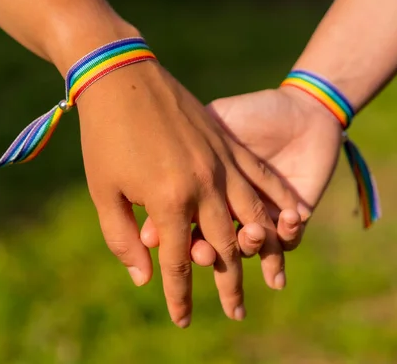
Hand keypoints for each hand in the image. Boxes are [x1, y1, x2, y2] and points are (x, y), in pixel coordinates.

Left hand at [78, 63, 299, 326]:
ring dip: (264, 252)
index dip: (180, 296)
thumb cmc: (104, 136)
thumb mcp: (104, 191)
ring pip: (252, 218)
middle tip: (236, 314)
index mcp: (168, 202)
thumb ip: (123, 239)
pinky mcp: (230, 145)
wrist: (122, 75)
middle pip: (224, 248)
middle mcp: (203, 188)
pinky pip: (263, 180)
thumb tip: (143, 278)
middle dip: (230, 285)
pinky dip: (280, 203)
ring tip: (275, 281)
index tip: (182, 321)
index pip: (177, 263)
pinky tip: (293, 222)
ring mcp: (221, 164)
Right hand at [141, 86, 341, 264]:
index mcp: (206, 192)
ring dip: (250, 245)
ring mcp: (262, 218)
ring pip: (252, 247)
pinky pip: (289, 238)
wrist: (299, 108)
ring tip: (251, 232)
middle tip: (205, 255)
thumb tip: (146, 175)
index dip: (171, 234)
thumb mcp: (213, 122)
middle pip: (216, 245)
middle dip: (209, 255)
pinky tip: (287, 217)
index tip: (157, 239)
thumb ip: (188, 140)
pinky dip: (287, 234)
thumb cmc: (251, 112)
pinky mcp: (293, 218)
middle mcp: (231, 211)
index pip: (184, 223)